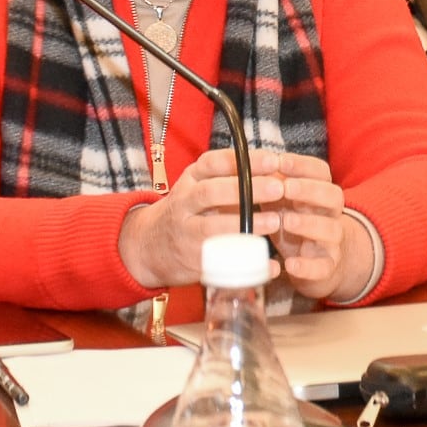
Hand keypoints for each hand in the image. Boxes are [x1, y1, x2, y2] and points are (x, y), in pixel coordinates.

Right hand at [118, 147, 263, 288]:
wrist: (147, 245)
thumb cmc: (188, 209)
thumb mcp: (200, 184)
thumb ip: (231, 176)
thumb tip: (277, 167)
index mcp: (190, 179)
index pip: (214, 163)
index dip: (244, 161)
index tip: (274, 161)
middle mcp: (184, 203)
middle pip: (210, 193)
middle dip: (246, 190)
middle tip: (278, 188)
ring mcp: (185, 233)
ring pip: (212, 228)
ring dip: (245, 225)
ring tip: (275, 221)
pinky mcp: (191, 260)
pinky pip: (219, 263)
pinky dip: (246, 266)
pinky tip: (271, 265)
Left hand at [254, 150, 373, 302]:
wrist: (320, 262)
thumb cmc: (293, 224)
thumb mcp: (283, 202)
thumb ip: (271, 185)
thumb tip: (247, 163)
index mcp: (319, 193)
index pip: (321, 172)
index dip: (303, 165)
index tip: (280, 161)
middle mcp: (331, 214)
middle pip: (334, 196)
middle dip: (310, 190)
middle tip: (287, 188)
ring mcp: (332, 241)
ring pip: (332, 230)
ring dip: (309, 224)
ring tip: (287, 221)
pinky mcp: (327, 267)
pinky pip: (324, 267)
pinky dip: (308, 266)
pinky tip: (290, 264)